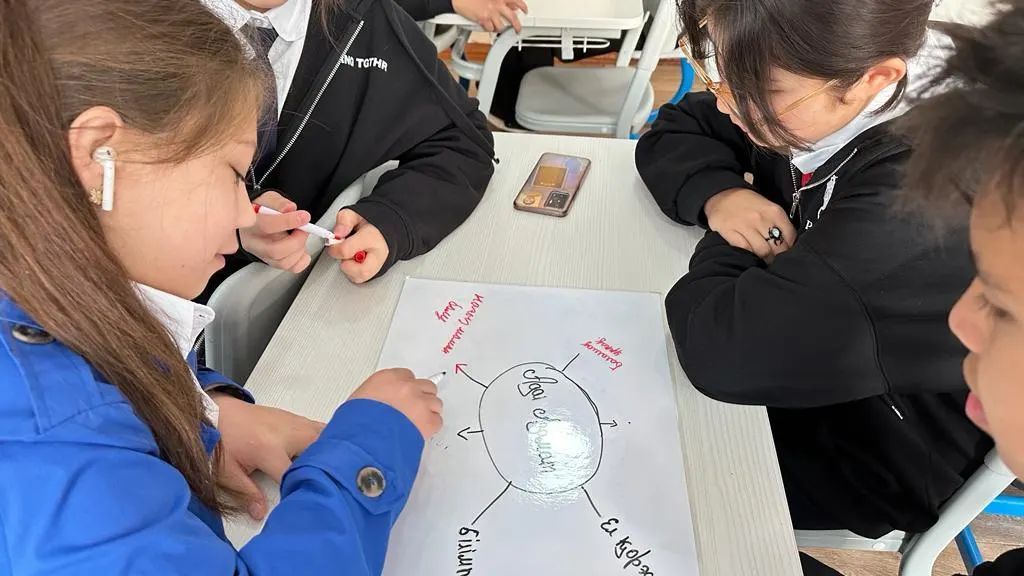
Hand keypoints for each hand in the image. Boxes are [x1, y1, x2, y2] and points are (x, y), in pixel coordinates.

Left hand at [211, 393, 324, 519]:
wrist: (214, 411)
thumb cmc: (219, 442)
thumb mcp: (227, 472)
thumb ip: (247, 493)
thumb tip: (261, 514)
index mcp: (270, 450)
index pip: (295, 475)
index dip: (301, 489)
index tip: (304, 500)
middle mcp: (287, 434)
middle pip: (319, 450)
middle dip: (324, 468)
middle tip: (326, 484)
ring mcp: (292, 423)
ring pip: (324, 435)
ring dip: (328, 451)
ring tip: (330, 468)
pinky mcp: (292, 418)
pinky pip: (318, 427)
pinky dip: (325, 439)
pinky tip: (324, 451)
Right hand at [241, 190, 312, 272]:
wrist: (257, 221)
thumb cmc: (262, 211)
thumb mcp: (268, 199)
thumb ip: (279, 203)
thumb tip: (289, 208)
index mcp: (250, 225)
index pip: (267, 226)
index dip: (288, 221)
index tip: (304, 216)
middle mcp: (254, 243)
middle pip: (276, 250)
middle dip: (297, 240)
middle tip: (305, 228)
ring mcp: (263, 255)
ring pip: (284, 262)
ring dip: (300, 249)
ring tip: (301, 235)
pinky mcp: (273, 263)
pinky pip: (291, 268)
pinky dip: (302, 259)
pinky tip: (301, 248)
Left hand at [326, 208, 388, 283]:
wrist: (384, 232)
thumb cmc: (371, 225)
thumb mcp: (356, 214)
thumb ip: (345, 220)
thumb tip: (338, 233)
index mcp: (373, 237)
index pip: (347, 250)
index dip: (334, 248)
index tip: (332, 244)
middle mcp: (378, 255)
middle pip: (360, 271)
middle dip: (346, 264)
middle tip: (344, 254)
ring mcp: (378, 266)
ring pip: (359, 277)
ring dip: (349, 268)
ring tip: (350, 256)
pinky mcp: (374, 273)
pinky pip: (359, 278)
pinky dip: (352, 271)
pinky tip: (354, 260)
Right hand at [349, 368, 442, 438]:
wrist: (363, 442)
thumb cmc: (356, 425)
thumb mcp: (358, 401)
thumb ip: (375, 395)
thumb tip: (377, 401)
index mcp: (387, 379)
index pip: (407, 376)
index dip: (407, 389)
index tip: (404, 396)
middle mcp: (406, 387)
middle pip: (426, 386)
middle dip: (421, 398)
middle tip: (413, 410)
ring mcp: (420, 403)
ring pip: (435, 403)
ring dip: (428, 412)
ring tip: (416, 423)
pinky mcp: (428, 420)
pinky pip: (437, 420)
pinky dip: (431, 427)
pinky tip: (419, 432)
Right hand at [452, 0, 528, 32]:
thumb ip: (500, 0)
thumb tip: (509, 5)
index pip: (517, 1)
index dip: (523, 7)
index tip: (524, 10)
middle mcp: (497, 4)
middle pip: (513, 18)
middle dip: (517, 26)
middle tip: (517, 29)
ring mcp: (490, 12)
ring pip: (501, 26)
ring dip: (500, 28)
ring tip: (497, 28)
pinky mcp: (483, 19)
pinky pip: (490, 28)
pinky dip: (489, 29)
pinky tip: (486, 26)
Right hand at [704, 187, 796, 262]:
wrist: (722, 194)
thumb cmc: (748, 204)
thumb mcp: (768, 209)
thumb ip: (779, 224)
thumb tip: (789, 244)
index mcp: (774, 212)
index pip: (790, 237)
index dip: (790, 248)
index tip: (786, 252)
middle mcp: (761, 218)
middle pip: (777, 247)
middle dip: (778, 256)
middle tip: (775, 260)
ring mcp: (745, 225)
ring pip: (762, 251)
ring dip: (765, 259)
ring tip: (764, 261)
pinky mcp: (730, 232)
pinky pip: (745, 250)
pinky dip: (750, 256)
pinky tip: (750, 256)